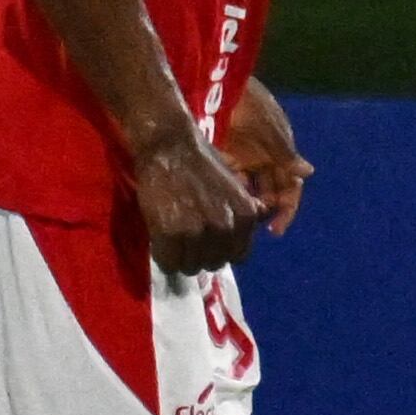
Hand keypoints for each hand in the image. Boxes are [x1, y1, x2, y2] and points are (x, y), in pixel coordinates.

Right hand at [130, 121, 264, 274]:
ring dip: (181, 257)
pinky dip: (163, 256)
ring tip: (172, 237)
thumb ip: (243, 213)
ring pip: (191, 267)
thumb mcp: (236, 187)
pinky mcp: (171, 233)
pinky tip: (160, 240)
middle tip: (186, 239)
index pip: (238, 256)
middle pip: (215, 264)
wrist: (171, 147)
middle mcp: (226, 227)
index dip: (221, 250)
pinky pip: (169, 263)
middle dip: (200, 255)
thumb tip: (254, 231)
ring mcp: (199, 232)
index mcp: (246, 216)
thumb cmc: (202, 164)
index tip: (208, 240)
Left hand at [220, 78, 315, 236]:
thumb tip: (308, 173)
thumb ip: (286, 154)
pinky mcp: (225, 156)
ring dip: (250, 204)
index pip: (291, 187)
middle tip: (254, 227)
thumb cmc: (252, 106)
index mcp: (282, 152)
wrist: (222, 88)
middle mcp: (266, 159)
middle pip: (272, 191)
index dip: (288, 208)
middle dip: (268, 210)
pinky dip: (231, 192)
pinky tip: (225, 201)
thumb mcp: (271, 131)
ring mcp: (245, 158)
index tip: (277, 229)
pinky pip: (231, 181)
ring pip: (252, 189)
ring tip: (240, 218)